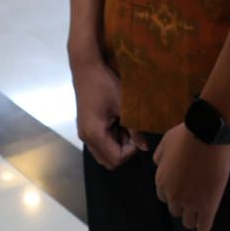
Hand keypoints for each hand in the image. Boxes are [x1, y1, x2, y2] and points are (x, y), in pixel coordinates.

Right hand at [71, 55, 138, 169]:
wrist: (86, 68)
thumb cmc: (106, 85)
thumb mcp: (124, 106)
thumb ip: (135, 129)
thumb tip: (145, 147)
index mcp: (95, 134)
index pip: (116, 159)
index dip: (131, 151)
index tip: (136, 134)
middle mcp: (86, 138)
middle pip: (109, 161)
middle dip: (124, 151)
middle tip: (131, 132)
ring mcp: (84, 134)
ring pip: (104, 154)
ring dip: (117, 145)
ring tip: (124, 125)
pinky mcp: (85, 128)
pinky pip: (99, 144)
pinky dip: (110, 139)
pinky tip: (116, 122)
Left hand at [152, 122, 229, 230]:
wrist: (207, 134)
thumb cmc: (186, 135)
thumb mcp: (165, 143)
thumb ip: (159, 157)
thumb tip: (159, 165)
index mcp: (161, 181)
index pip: (164, 197)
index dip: (175, 192)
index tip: (185, 186)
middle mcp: (172, 195)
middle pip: (175, 211)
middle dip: (184, 204)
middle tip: (196, 193)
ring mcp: (190, 202)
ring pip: (188, 222)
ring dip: (194, 215)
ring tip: (203, 205)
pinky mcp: (207, 206)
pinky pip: (203, 227)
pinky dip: (204, 224)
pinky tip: (208, 217)